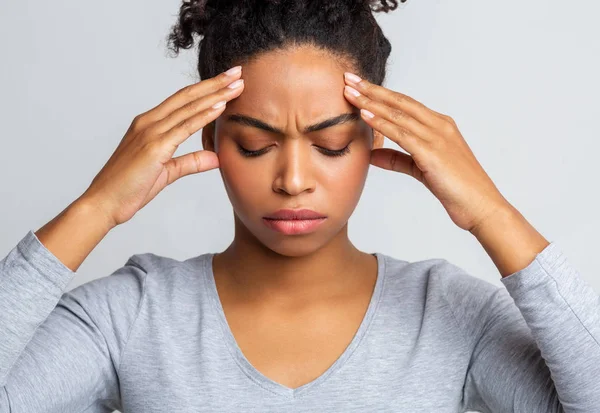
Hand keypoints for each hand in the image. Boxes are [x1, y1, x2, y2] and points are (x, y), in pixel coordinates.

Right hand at [80, 66, 244, 227]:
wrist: (104, 203)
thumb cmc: (129, 188)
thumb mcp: (167, 172)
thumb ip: (190, 162)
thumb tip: (215, 158)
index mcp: (148, 124)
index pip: (182, 101)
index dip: (206, 89)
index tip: (227, 81)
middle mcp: (148, 122)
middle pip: (187, 96)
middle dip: (214, 83)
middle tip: (237, 72)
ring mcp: (150, 132)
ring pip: (188, 107)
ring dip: (215, 94)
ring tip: (237, 84)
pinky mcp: (154, 146)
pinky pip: (185, 127)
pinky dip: (204, 115)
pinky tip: (221, 106)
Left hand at [342, 72, 509, 232]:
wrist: (482, 206)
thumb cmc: (457, 189)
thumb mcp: (422, 170)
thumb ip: (398, 160)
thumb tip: (372, 155)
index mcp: (440, 126)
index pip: (405, 104)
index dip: (380, 94)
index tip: (359, 86)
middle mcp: (439, 125)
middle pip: (400, 101)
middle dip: (372, 89)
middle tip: (349, 78)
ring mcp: (437, 137)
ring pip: (398, 114)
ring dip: (371, 102)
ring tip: (350, 92)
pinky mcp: (432, 152)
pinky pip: (402, 133)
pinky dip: (382, 122)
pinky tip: (365, 115)